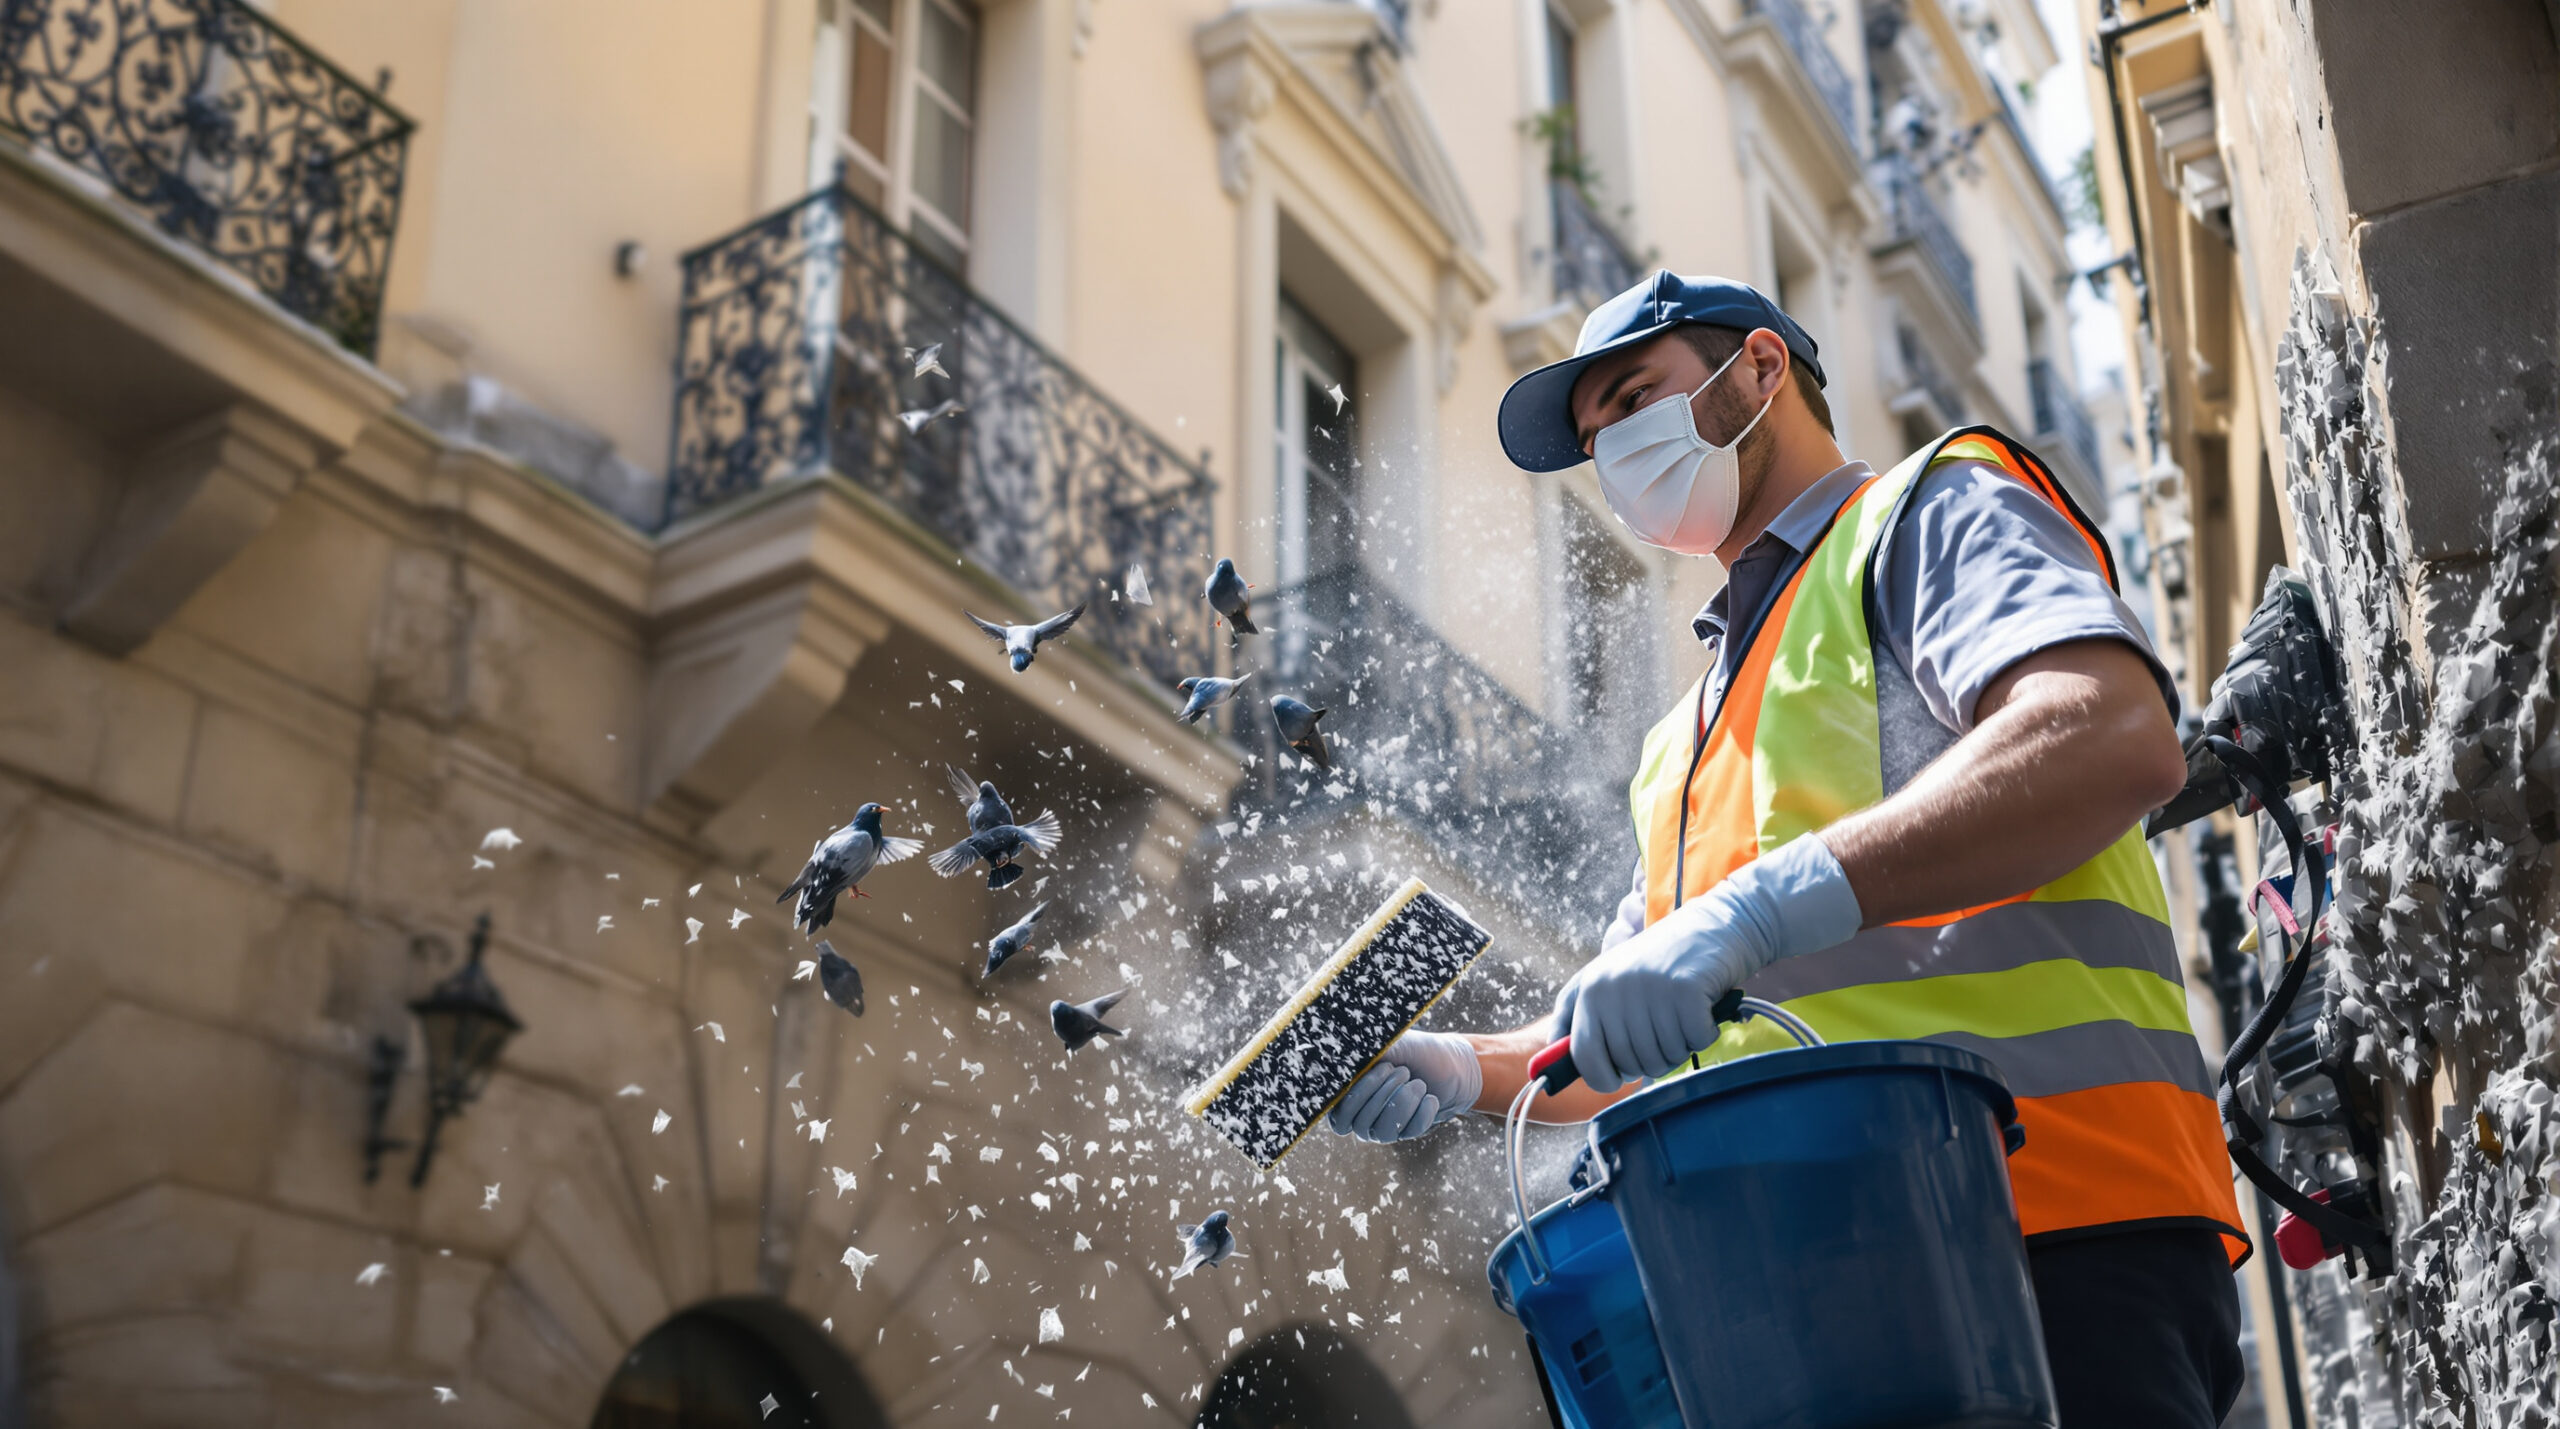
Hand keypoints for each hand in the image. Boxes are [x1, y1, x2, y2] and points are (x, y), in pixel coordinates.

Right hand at [1326, 1029, 1481, 1142]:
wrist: (1454, 1065)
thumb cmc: (1417, 1050)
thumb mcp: (1394, 1045)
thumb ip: (1369, 1053)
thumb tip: (1347, 1055)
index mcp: (1348, 1091)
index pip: (1335, 1111)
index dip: (1353, 1096)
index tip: (1380, 1068)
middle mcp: (1361, 1113)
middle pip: (1358, 1122)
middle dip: (1382, 1094)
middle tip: (1403, 1070)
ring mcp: (1383, 1126)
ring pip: (1383, 1132)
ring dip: (1403, 1103)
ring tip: (1418, 1082)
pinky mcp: (1406, 1133)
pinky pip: (1409, 1133)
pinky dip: (1422, 1112)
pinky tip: (1430, 1097)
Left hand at [1552, 834, 1861, 1092]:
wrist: (1716, 924)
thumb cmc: (1662, 962)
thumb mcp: (1612, 981)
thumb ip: (1581, 1018)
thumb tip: (1552, 1065)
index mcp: (1589, 989)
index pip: (1583, 1056)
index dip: (1602, 1077)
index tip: (1619, 1077)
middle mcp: (1612, 987)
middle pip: (1630, 1065)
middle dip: (1652, 1060)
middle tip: (1666, 1030)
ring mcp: (1648, 988)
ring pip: (1663, 1058)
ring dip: (1680, 1047)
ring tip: (1683, 1015)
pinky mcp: (1684, 990)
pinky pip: (1695, 1043)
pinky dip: (1705, 1034)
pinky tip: (1704, 1010)